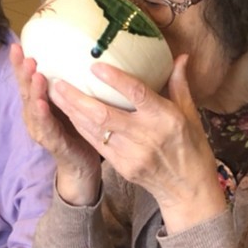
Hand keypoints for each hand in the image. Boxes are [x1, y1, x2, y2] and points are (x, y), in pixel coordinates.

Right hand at [9, 43, 101, 205]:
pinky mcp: (52, 143)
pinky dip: (43, 115)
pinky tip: (42, 104)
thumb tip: (76, 53)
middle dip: (24, 73)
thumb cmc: (75, 129)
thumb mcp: (68, 102)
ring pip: (33, 107)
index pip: (26, 81)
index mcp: (37, 104)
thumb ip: (66, 84)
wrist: (82, 164)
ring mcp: (41, 130)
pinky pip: (46, 128)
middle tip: (26, 55)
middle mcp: (34, 116)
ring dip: (33, 90)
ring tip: (35, 74)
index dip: (19, 64)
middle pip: (26, 91)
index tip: (17, 45)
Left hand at [48, 55, 224, 234]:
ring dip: (72, 111)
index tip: (96, 67)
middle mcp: (146, 135)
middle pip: (104, 114)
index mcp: (166, 118)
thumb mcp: (191, 115)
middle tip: (58, 82)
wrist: (188, 190)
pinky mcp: (121, 166)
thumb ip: (180, 85)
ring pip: (94, 129)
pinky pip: (96, 143)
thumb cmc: (192, 148)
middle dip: (77, 98)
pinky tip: (68, 114)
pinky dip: (80, 127)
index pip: (138, 94)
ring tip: (55, 94)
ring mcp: (131, 154)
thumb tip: (180, 57)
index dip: (116, 80)